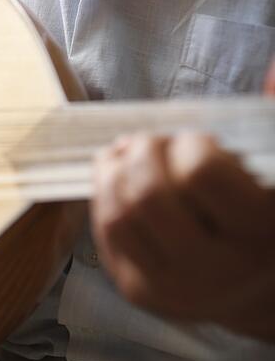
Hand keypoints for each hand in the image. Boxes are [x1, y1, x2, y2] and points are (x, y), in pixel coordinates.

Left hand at [91, 132, 274, 340]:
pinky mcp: (137, 291)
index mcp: (258, 233)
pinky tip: (115, 176)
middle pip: (148, 193)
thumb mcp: (273, 177)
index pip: (201, 172)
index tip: (196, 139)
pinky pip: (105, 232)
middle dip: (143, 152)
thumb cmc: (263, 223)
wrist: (250, 291)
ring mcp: (171, 286)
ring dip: (114, 170)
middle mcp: (214, 269)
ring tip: (128, 152)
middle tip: (152, 140)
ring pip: (118, 214)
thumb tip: (274, 69)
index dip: (190, 143)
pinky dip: (103, 194)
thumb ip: (270, 129)